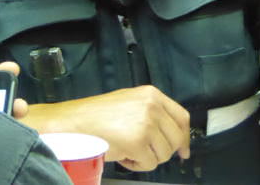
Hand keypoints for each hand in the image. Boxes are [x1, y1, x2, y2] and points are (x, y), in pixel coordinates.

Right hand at [21, 85, 190, 171]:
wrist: (75, 122)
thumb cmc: (97, 116)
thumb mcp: (130, 103)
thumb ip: (153, 113)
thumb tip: (171, 135)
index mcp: (151, 94)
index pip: (181, 117)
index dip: (184, 137)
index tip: (184, 150)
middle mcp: (151, 106)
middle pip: (175, 139)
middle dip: (162, 151)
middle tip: (145, 152)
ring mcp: (146, 124)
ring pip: (163, 154)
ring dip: (147, 158)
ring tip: (128, 150)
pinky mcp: (138, 142)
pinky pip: (149, 164)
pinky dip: (137, 165)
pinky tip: (123, 155)